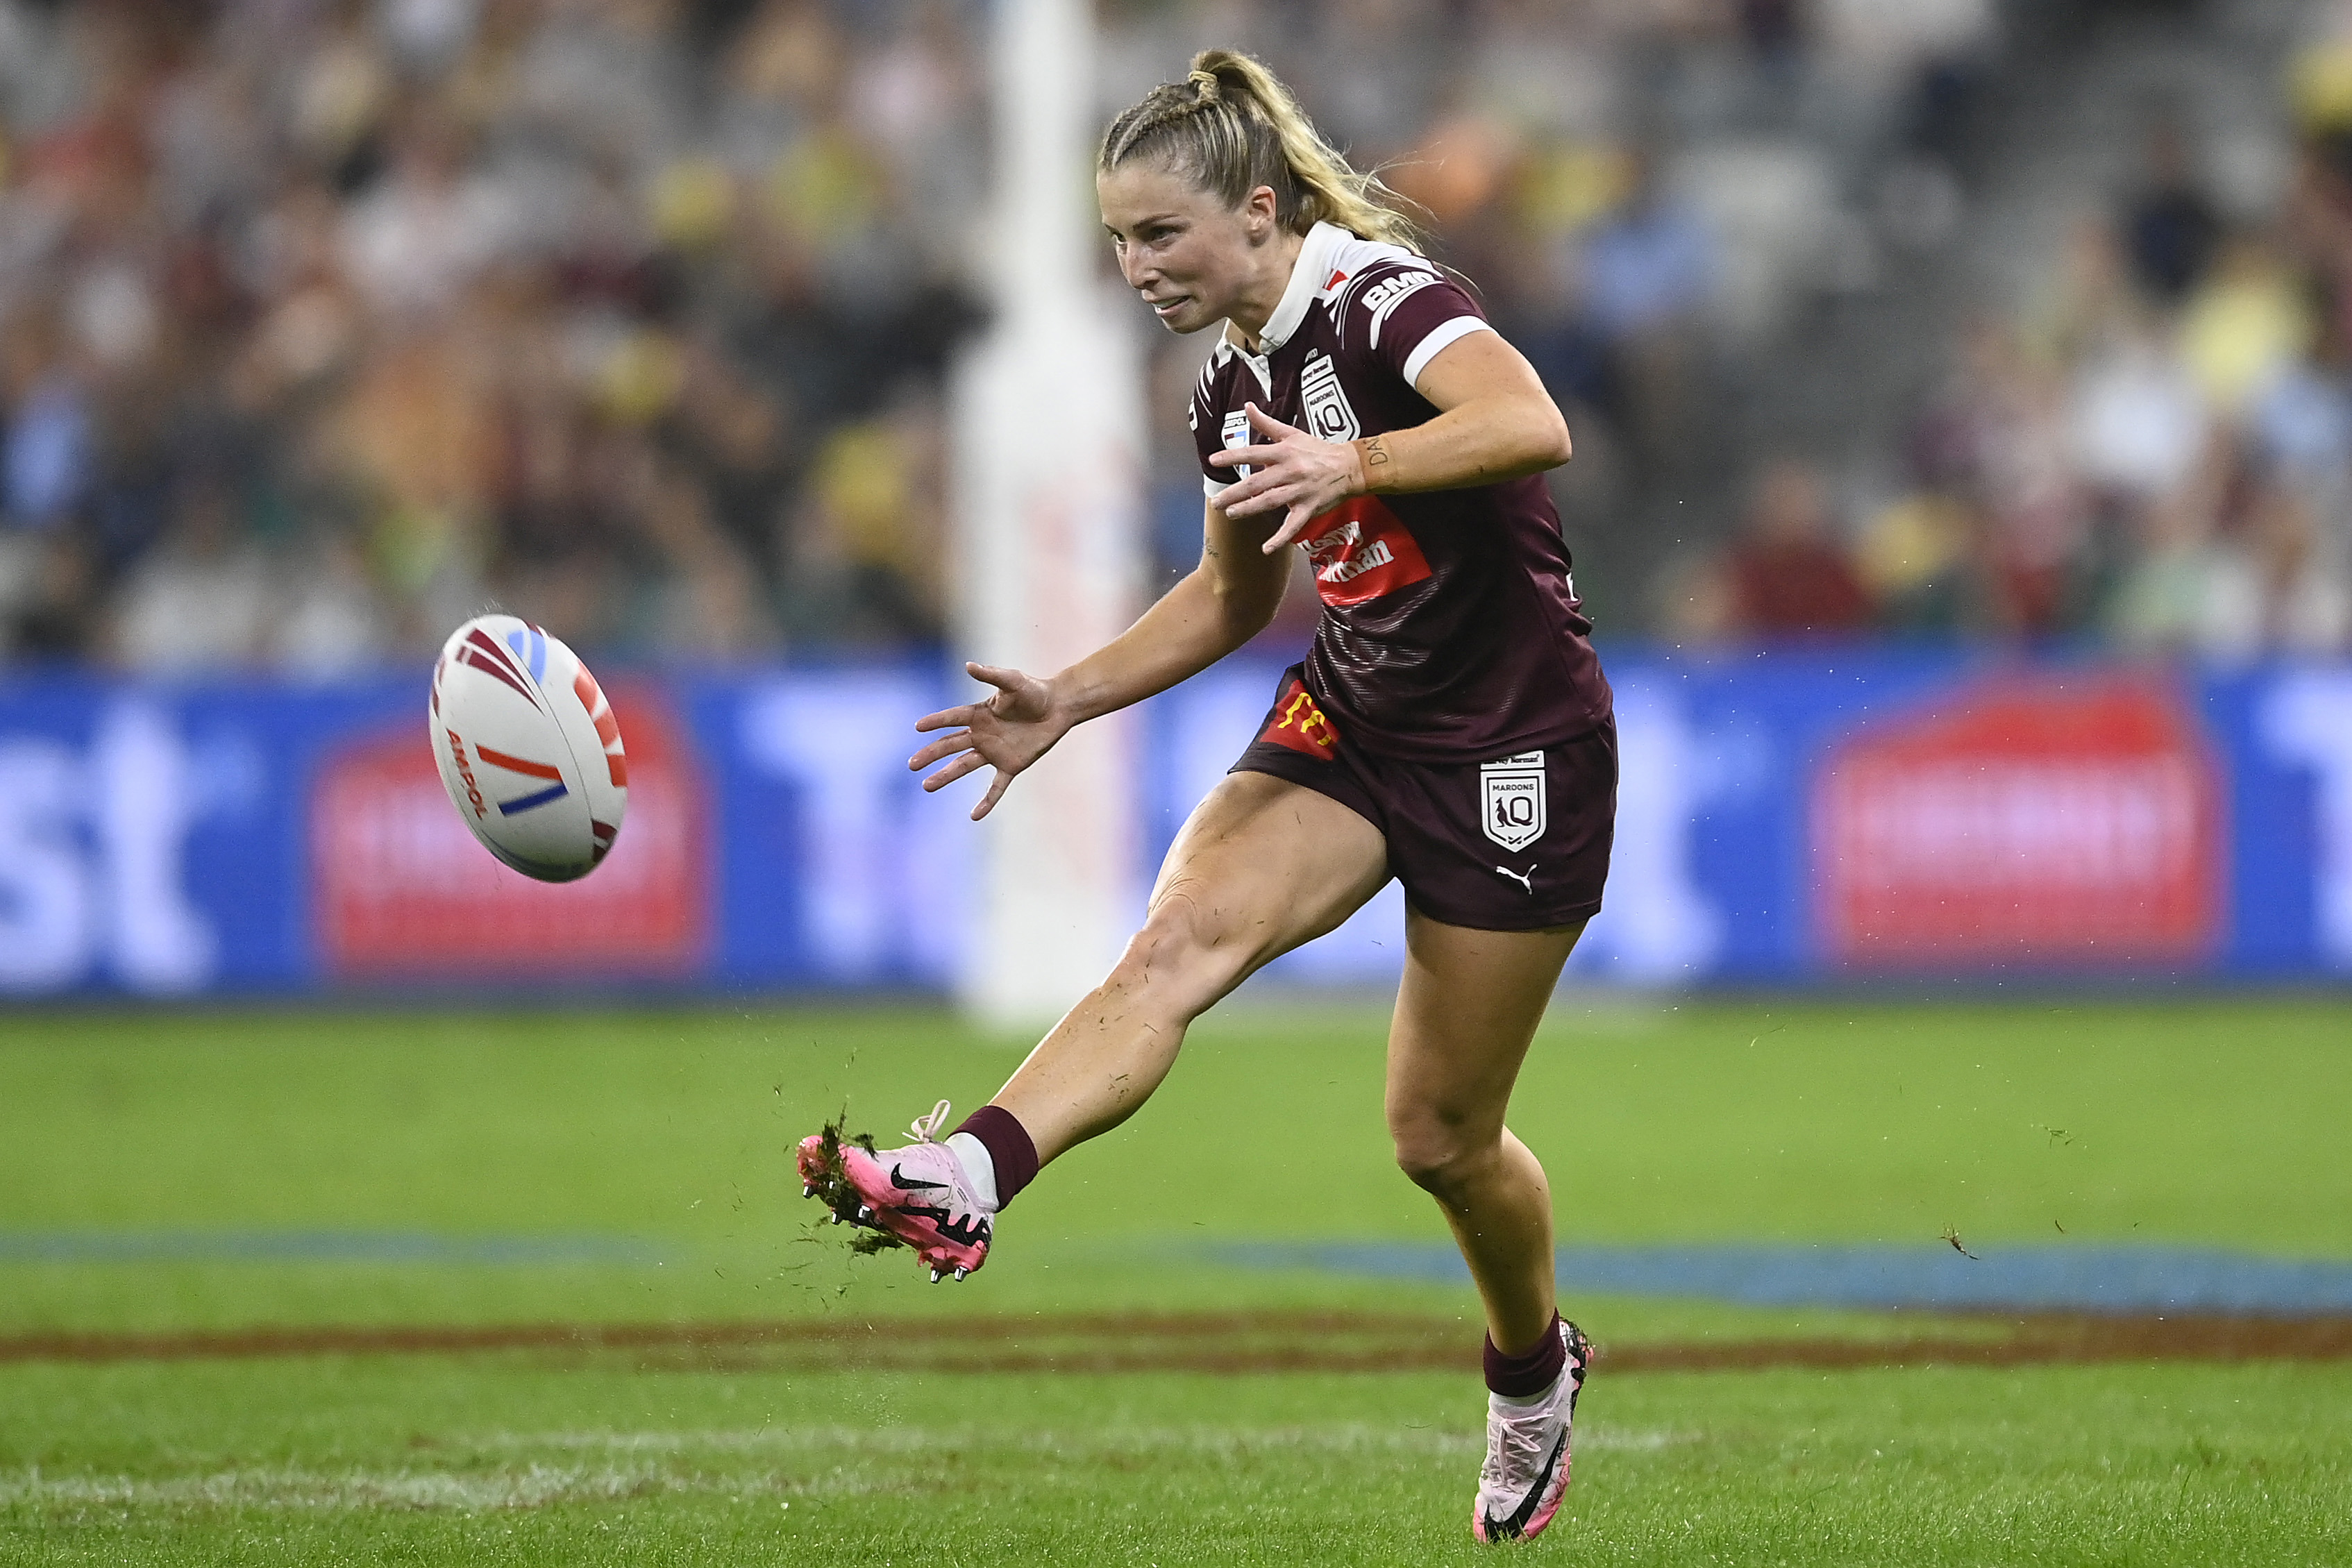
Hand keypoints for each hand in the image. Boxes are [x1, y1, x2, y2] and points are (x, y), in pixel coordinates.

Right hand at [909, 662, 1071, 820]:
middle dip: (931, 755)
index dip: (936, 722)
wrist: (1058, 707)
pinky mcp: (1011, 766)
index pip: (952, 719)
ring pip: (964, 766)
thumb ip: (991, 674)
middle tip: (912, 764)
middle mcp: (981, 734)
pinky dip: (987, 801)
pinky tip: (975, 816)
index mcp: (979, 714)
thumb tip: (968, 665)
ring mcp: (994, 752)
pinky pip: (996, 786)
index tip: (918, 727)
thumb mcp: (1013, 680)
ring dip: (946, 775)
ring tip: (926, 786)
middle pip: (951, 745)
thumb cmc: (1034, 691)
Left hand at [1206, 402, 1364, 553]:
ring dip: (1249, 509)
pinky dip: (1280, 538)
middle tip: (1216, 501)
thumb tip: (1247, 407)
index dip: (1233, 457)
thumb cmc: (1318, 450)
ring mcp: (1299, 491)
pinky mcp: (1309, 508)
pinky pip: (1293, 525)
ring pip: (1270, 501)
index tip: (1214, 461)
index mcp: (1284, 452)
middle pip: (1257, 483)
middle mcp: (1290, 471)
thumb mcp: (1292, 433)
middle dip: (1234, 493)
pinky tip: (1266, 548)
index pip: (1254, 453)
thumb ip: (1266, 423)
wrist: (1350, 466)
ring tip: (1231, 513)